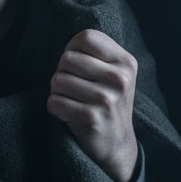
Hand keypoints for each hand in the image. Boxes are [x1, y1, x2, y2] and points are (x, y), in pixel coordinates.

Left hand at [47, 29, 138, 181]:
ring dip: (57, 92)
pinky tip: (69, 114)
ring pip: (57, 80)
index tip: (77, 65)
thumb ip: (97, 55)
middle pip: (67, 58)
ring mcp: (107, 99)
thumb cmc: (108, 103)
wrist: (117, 144)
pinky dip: (55, 109)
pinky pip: (54, 102)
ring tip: (72, 101)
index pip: (86, 37)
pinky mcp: (92, 118)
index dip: (72, 48)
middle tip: (73, 88)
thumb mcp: (114, 74)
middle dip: (62, 73)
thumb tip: (70, 44)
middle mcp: (120, 78)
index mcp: (126, 62)